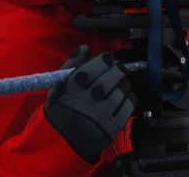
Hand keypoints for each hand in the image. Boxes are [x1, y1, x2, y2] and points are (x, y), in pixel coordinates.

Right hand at [44, 46, 135, 162]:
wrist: (62, 140)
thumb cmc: (61, 109)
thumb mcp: (58, 85)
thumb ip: (71, 65)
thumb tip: (84, 48)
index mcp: (75, 85)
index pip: (100, 63)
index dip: (106, 60)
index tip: (106, 61)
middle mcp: (90, 97)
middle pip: (115, 74)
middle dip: (117, 70)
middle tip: (116, 70)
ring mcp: (103, 112)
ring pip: (123, 88)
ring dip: (124, 84)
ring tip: (118, 85)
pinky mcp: (113, 124)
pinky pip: (129, 104)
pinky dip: (129, 98)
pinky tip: (123, 97)